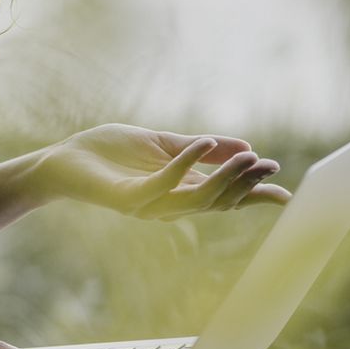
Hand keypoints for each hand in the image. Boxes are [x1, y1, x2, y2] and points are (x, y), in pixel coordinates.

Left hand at [33, 124, 289, 219]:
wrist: (62, 159)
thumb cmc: (107, 152)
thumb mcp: (162, 144)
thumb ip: (200, 148)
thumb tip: (245, 147)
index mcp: (179, 191)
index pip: (224, 197)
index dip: (255, 194)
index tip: (287, 189)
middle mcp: (168, 204)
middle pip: (218, 201)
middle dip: (247, 185)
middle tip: (271, 166)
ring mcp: (149, 204)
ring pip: (197, 198)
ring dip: (226, 177)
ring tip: (249, 158)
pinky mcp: (128, 198)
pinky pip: (162, 185)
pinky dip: (185, 165)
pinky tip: (202, 144)